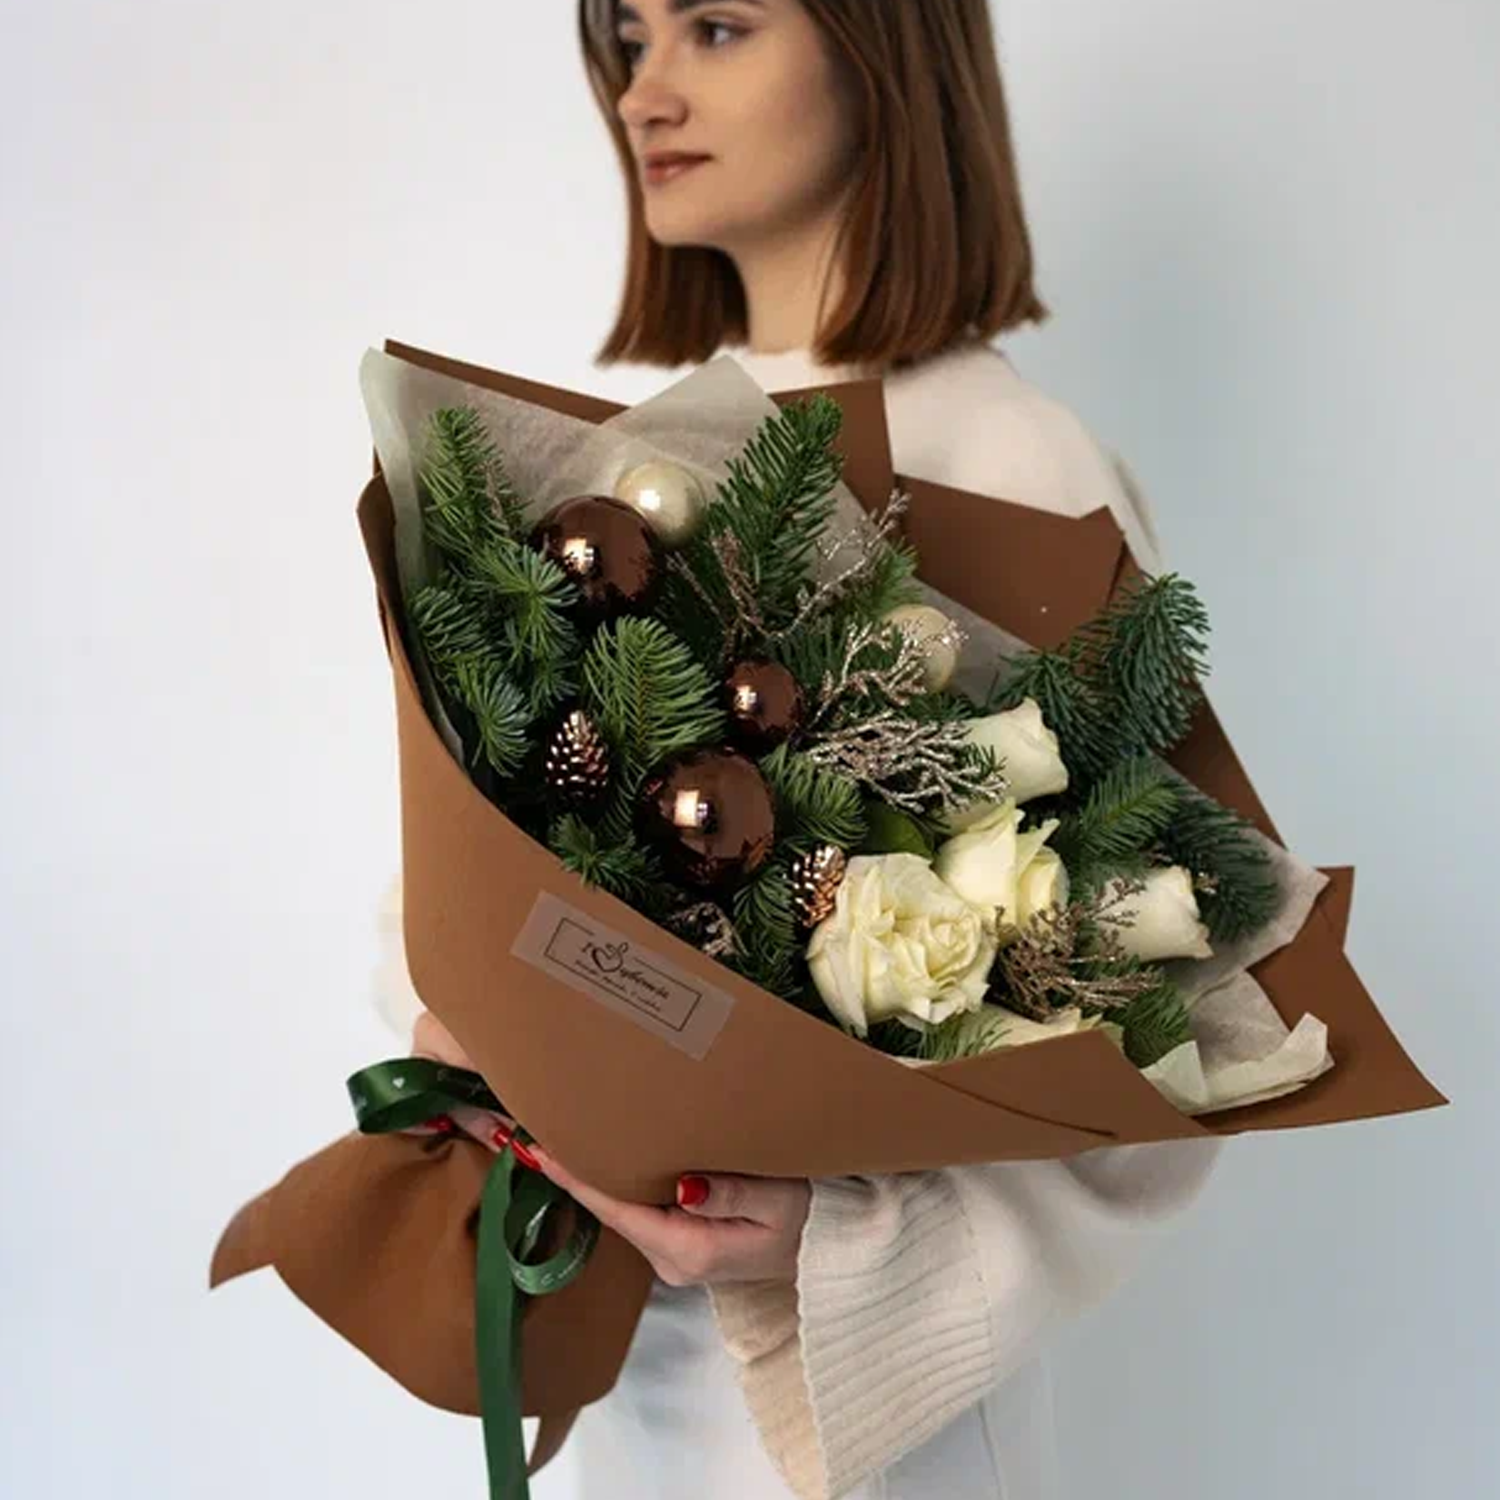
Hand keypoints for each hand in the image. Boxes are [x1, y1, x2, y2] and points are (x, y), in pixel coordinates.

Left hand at [530, 1145, 810, 1287]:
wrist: (839, 1247)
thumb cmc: (815, 1218)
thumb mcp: (779, 1200)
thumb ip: (729, 1192)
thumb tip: (681, 1186)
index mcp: (689, 1251)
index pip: (616, 1208)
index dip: (573, 1176)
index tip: (534, 1148)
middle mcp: (673, 1260)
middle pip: (611, 1208)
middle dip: (573, 1170)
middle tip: (529, 1127)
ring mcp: (678, 1255)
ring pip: (623, 1208)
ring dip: (593, 1173)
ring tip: (554, 1132)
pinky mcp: (686, 1244)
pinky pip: (641, 1209)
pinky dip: (617, 1180)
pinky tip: (600, 1154)